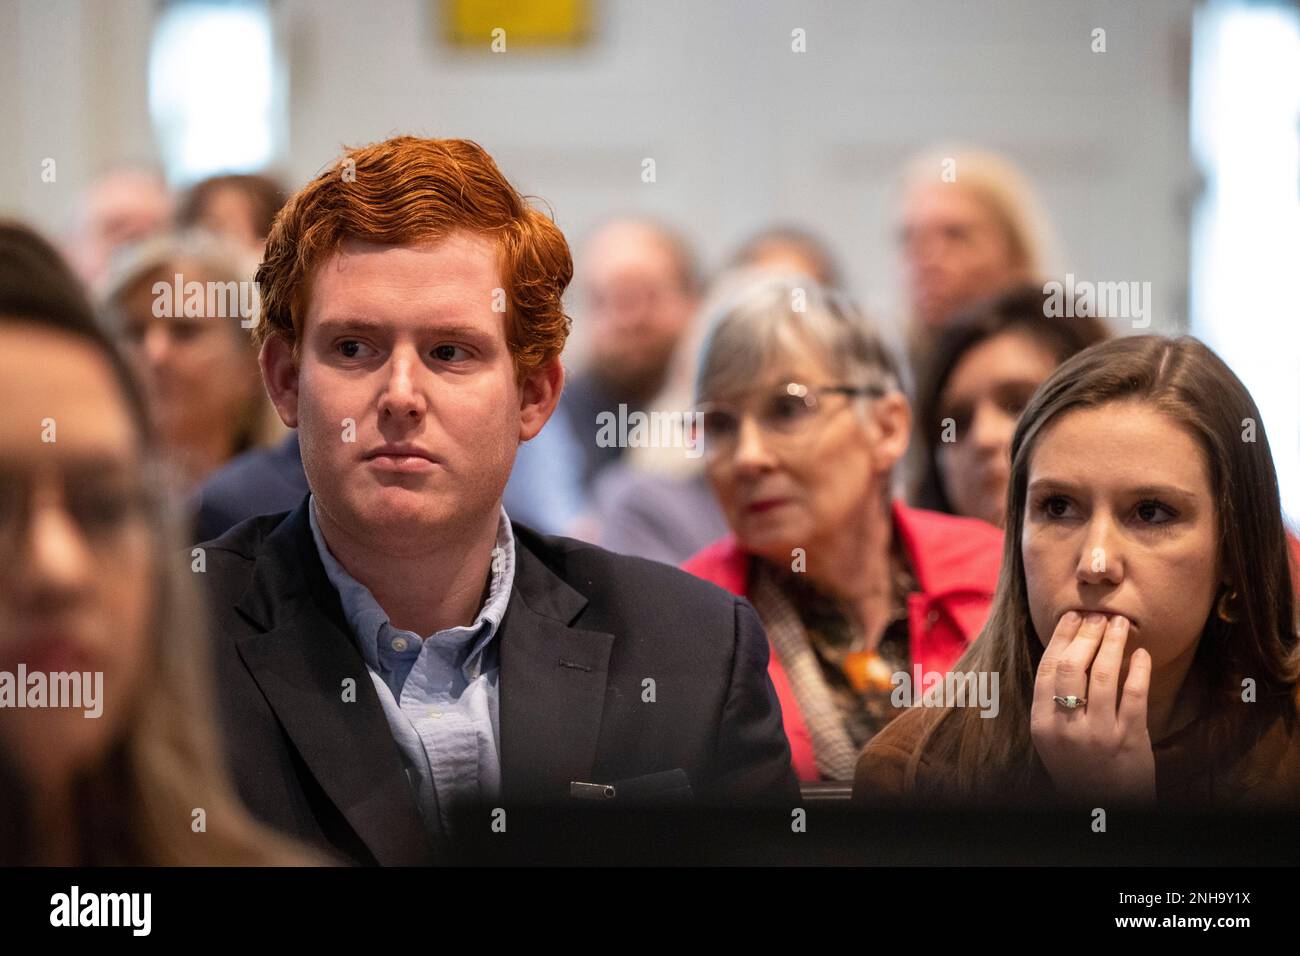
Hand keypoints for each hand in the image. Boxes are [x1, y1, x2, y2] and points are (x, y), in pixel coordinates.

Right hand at [1030, 611, 1155, 805]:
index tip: (1074, 617)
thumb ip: (1054, 701)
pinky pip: (1135, 695)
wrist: (1105, 808)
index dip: (1062, 637)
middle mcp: (1066, 728)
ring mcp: (1098, 734)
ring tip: (1121, 625)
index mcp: (1042, 724)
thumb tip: (1068, 648)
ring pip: (1103, 675)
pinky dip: (1139, 669)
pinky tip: (1142, 655)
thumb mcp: (1054, 737)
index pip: (1047, 668)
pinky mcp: (1130, 741)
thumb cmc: (1079, 766)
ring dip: (1113, 643)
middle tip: (1099, 616)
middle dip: (1087, 634)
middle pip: (1072, 666)